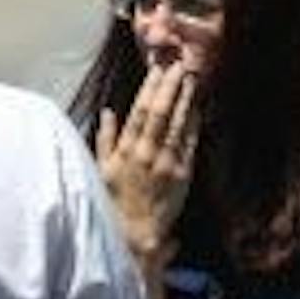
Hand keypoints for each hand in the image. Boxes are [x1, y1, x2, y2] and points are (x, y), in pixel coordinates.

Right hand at [95, 62, 198, 264]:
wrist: (136, 233)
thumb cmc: (115, 202)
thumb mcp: (102, 169)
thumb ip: (105, 139)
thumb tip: (109, 111)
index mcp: (126, 150)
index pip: (140, 111)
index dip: (150, 88)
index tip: (158, 69)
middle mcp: (147, 154)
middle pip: (161, 112)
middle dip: (171, 86)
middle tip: (180, 65)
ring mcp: (167, 163)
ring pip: (178, 124)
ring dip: (185, 99)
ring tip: (191, 79)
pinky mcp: (183, 174)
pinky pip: (190, 143)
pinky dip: (194, 123)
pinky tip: (197, 107)